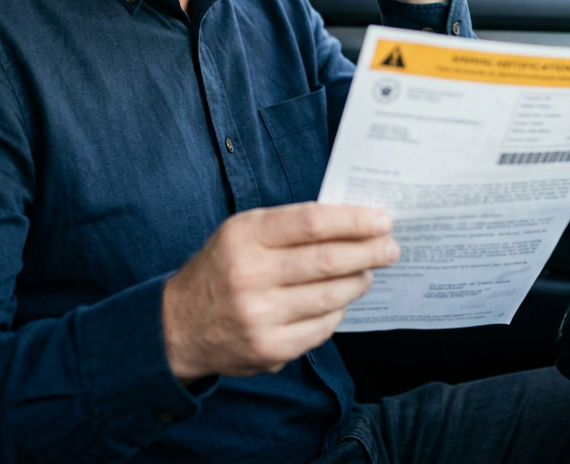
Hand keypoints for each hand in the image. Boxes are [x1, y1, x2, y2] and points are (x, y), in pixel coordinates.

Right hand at [162, 202, 397, 382]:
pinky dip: (338, 311)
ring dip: (359, 281)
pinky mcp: (269, 349)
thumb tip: (350, 222)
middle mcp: (250, 274)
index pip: (312, 223)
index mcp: (245, 235)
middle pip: (327, 260)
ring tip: (369, 272)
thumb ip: (290, 226)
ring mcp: (260, 315)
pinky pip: (322, 328)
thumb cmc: (223, 267)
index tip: (382, 220)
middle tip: (390, 248)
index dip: (353, 221)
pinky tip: (341, 300)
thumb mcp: (243, 231)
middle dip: (368, 252)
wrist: (179, 325)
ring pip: (330, 296)